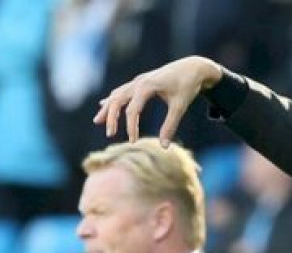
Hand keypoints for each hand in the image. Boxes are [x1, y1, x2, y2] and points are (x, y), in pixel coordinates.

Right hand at [93, 56, 222, 146]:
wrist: (193, 67)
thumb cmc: (187, 86)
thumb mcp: (180, 107)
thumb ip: (170, 126)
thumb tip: (164, 147)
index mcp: (147, 86)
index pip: (132, 110)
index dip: (131, 127)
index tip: (133, 142)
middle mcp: (139, 81)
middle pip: (118, 100)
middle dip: (112, 118)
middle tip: (110, 135)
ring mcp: (139, 80)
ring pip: (117, 94)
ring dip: (108, 108)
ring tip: (97, 121)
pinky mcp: (141, 81)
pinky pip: (122, 90)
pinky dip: (113, 99)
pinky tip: (104, 104)